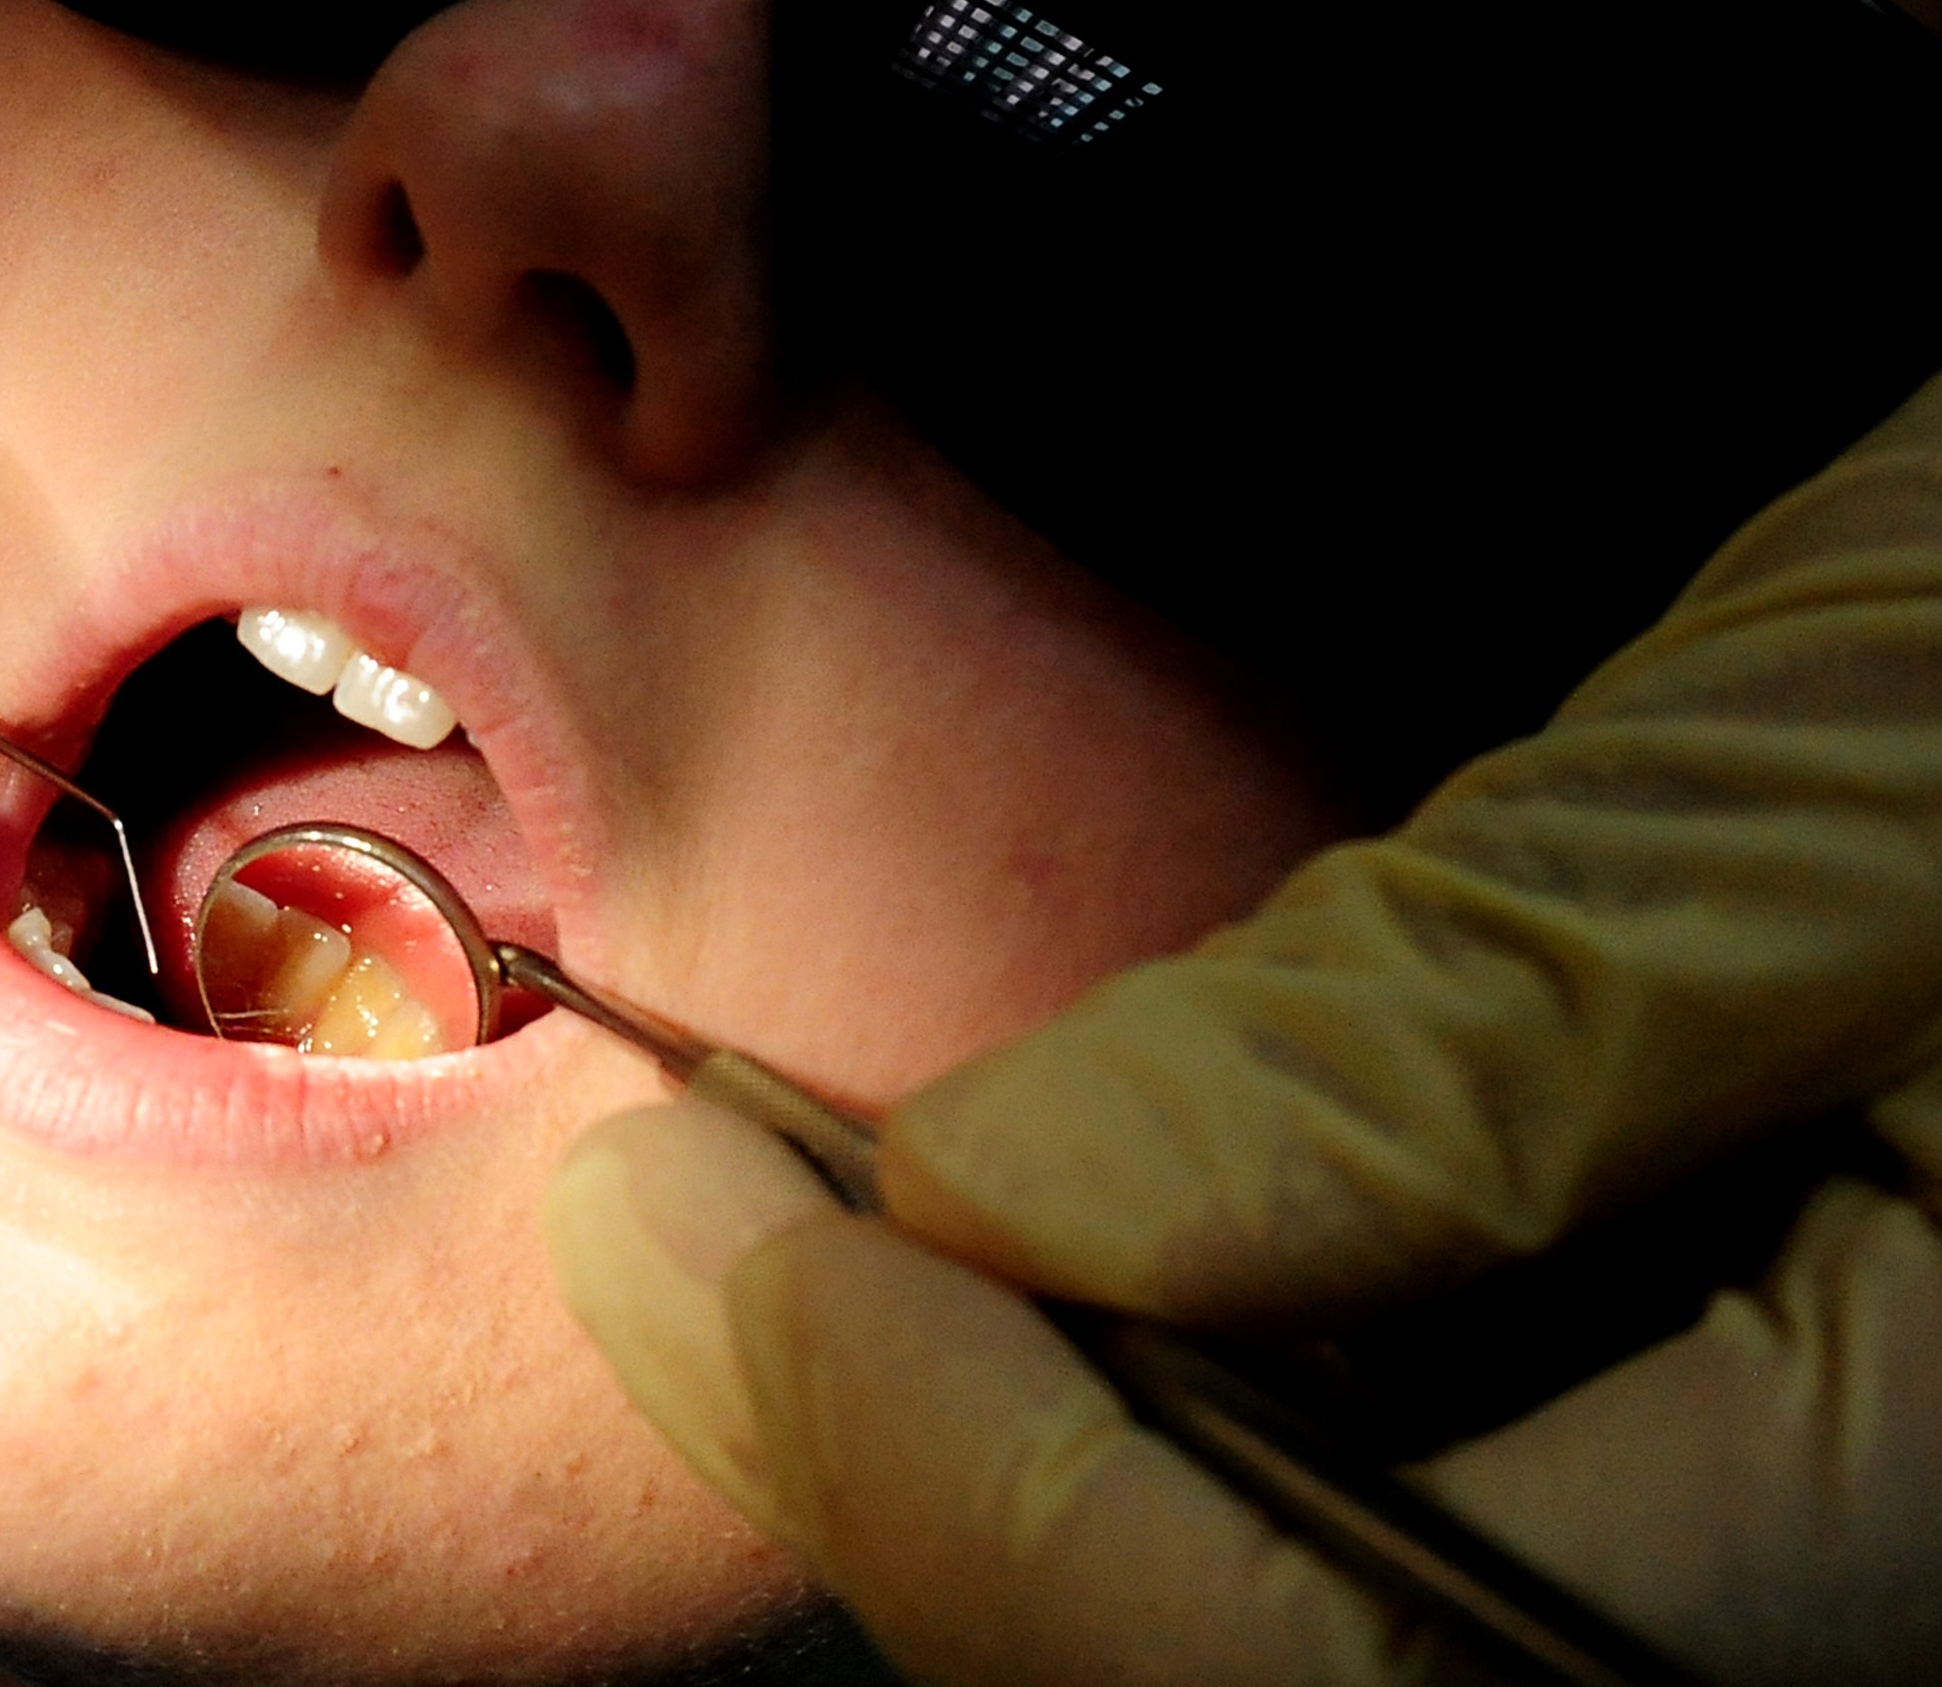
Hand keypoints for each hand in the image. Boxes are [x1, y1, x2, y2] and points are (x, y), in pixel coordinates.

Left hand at [547, 371, 1941, 1683]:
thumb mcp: (1847, 791)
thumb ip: (1459, 1043)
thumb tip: (1006, 1196)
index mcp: (1923, 1500)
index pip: (1312, 1653)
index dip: (959, 1475)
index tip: (698, 1219)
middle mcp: (1821, 1597)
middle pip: (1253, 1674)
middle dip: (933, 1495)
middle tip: (694, 1252)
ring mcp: (1754, 1546)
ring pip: (1280, 1611)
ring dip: (1005, 1455)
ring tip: (790, 1253)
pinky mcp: (1698, 1461)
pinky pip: (1375, 1514)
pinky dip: (1142, 1406)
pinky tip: (1036, 1260)